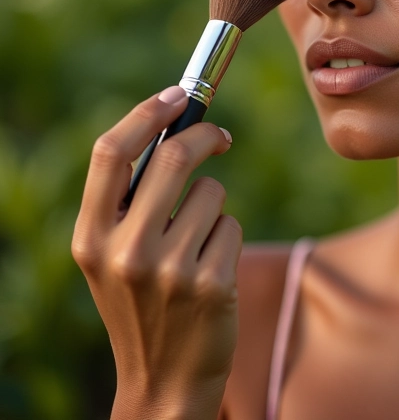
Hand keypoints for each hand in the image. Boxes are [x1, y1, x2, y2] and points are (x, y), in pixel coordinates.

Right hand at [72, 86, 241, 419]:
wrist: (163, 381)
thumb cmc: (142, 302)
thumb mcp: (113, 256)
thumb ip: (131, 199)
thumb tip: (176, 127)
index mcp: (90, 237)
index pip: (110, 153)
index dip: (146, 114)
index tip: (177, 94)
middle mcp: (124, 250)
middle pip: (174, 156)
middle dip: (206, 136)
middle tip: (221, 137)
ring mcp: (169, 269)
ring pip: (212, 192)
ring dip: (213, 206)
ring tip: (196, 247)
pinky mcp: (210, 283)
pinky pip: (230, 224)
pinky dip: (225, 236)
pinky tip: (210, 272)